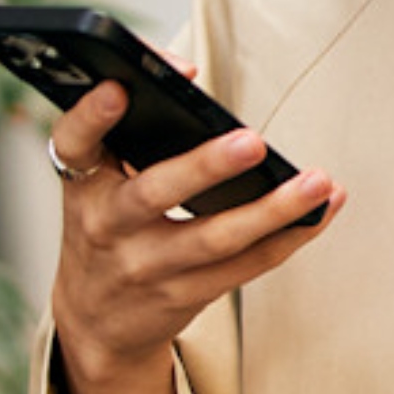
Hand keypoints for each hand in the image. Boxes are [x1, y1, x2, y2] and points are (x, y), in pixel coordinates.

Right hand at [42, 84, 342, 391]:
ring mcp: (147, 267)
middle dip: (205, 168)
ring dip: (271, 210)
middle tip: (252, 142)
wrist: (96, 321)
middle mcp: (108, 227)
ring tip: (316, 182)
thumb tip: (186, 71)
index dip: (92, 116)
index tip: (119, 89)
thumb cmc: (108, 226)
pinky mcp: (186, 295)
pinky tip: (320, 210)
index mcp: (83, 184)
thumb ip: (128, 129)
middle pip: (154, 194)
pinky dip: (288, 236)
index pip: (73, 142)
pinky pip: (246, 266)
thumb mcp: (98, 181)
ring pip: (215, 239)